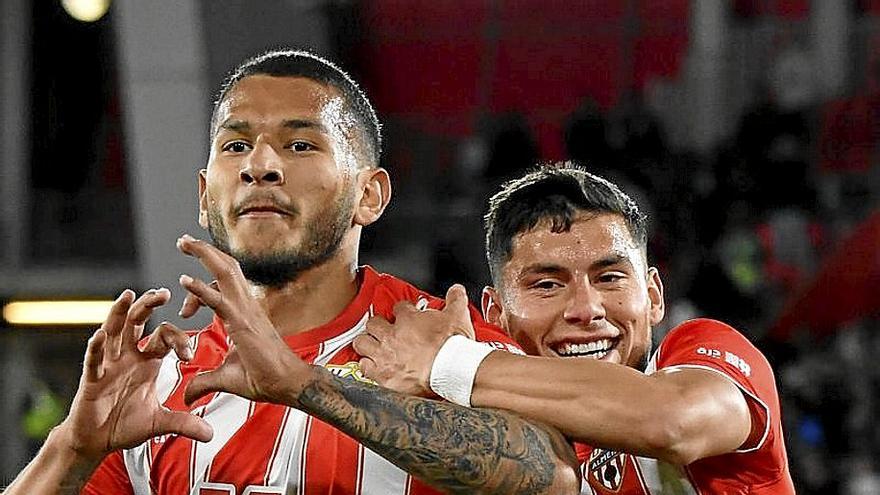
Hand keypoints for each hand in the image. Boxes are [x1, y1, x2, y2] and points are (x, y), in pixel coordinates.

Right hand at [57, 289, 212, 461]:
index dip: (178, 340)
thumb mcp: (160, 423)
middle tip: (163, 292)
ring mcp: (108, 365)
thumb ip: (184, 423)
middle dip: (149, 306)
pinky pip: (93, 360)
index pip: (164, 337)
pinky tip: (100, 336)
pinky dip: (96, 348)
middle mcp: (127, 356)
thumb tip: (211, 434)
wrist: (96, 441)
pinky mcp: (91, 379)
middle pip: (138, 322)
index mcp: (147, 361)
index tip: (188, 354)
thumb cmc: (125, 425)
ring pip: (113, 332)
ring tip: (129, 295)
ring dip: (119, 313)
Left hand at [176, 235, 311, 406]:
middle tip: (183, 240)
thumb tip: (186, 396)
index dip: (199, 289)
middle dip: (205, 251)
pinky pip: (219, 300)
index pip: (222, 286)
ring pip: (225, 273)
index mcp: (244, 313)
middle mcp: (246, 306)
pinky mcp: (243, 323)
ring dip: (204, 255)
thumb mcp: (225, 379)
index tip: (184, 311)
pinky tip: (184, 280)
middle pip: (226, 268)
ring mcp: (246, 312)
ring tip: (183, 242)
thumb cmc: (265, 379)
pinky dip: (201, 289)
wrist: (288, 385)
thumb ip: (203, 382)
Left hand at [353, 284, 474, 396]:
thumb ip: (456, 299)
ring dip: (367, 343)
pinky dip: (368, 366)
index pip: (398, 308)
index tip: (406, 314)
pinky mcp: (383, 376)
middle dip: (378, 325)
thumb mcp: (459, 316)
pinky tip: (373, 366)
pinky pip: (364, 367)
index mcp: (408, 319)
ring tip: (372, 345)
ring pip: (362, 343)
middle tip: (384, 329)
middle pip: (373, 323)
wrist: (451, 371)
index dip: (402, 310)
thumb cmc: (452, 346)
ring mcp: (385, 356)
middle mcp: (392, 336)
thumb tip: (456, 290)